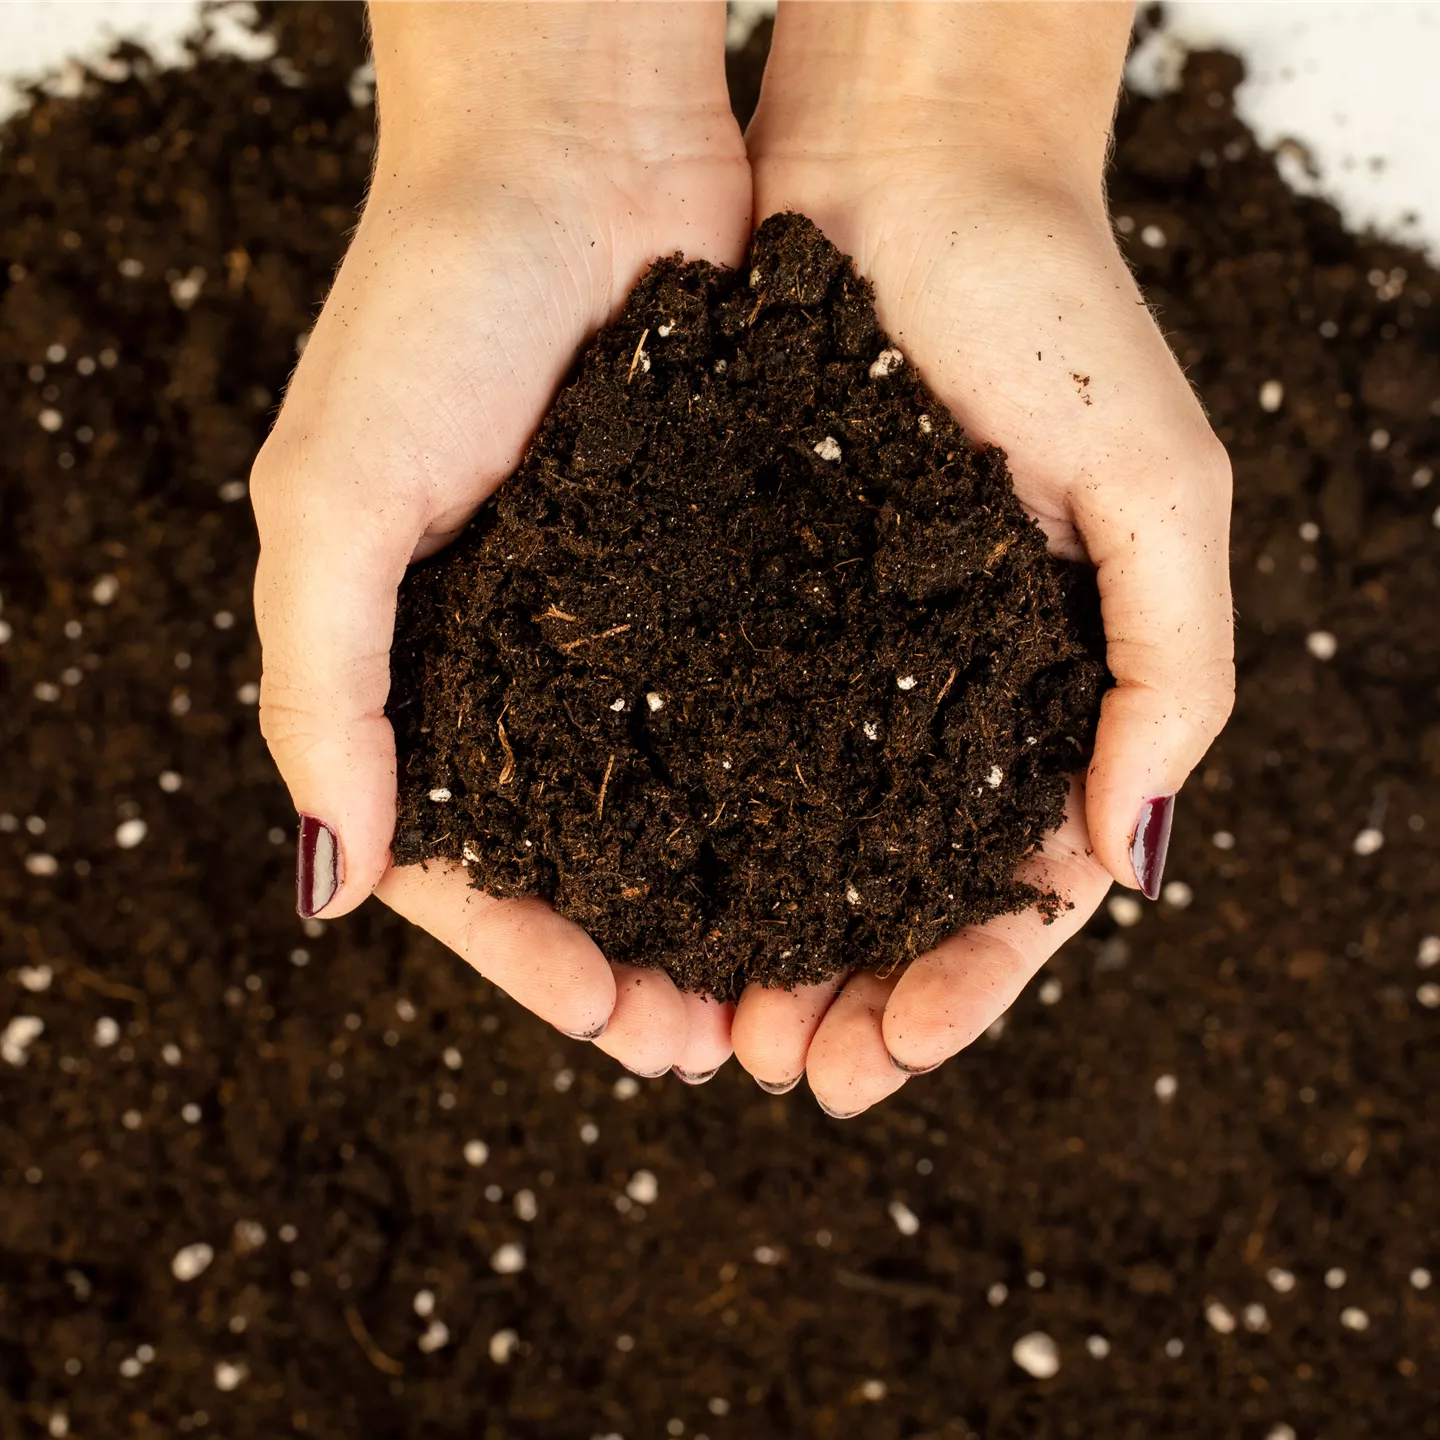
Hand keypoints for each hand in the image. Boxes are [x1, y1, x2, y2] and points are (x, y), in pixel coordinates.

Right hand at [251, 0, 747, 1079]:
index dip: (529, 955)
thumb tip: (331, 883)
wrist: (574, 152)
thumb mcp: (336, 500)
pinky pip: (741, 708)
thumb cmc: (431, 309)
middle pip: (575, 856)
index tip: (615, 1022)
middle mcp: (519, 660)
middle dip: (636, 957)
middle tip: (716, 1044)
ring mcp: (620, 619)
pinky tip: (827, 850)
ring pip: (668, 803)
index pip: (462, 860)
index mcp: (415, 666)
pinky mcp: (711, 565)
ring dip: (715, 901)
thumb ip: (323, 687)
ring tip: (782, 986)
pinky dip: (773, 789)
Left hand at [733, 1, 1234, 1113]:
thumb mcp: (1156, 490)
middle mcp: (934, 686)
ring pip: (798, 839)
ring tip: (705, 1018)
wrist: (907, 168)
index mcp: (1041, 688)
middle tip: (778, 1066)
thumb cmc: (1047, 307)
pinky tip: (654, 884)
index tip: (884, 1059)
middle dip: (844, 993)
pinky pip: (719, 734)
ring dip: (760, 939)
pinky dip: (696, 826)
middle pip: (891, 891)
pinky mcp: (742, 586)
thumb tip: (1131, 862)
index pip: (1008, 887)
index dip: (956, 986)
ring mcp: (838, 645)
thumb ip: (1171, 669)